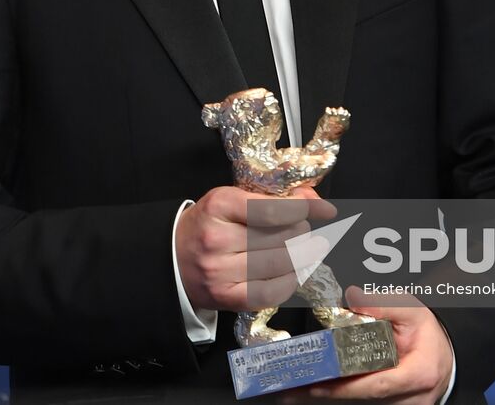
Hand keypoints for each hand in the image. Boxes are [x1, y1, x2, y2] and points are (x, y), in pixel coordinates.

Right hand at [176, 185, 335, 311]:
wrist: (173, 258)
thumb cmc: (208, 224)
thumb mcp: (233, 199)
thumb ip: (273, 197)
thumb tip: (316, 203)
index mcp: (218, 205)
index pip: (273, 209)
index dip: (304, 210)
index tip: (321, 210)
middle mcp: (217, 238)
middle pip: (280, 237)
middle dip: (303, 232)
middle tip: (305, 230)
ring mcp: (220, 271)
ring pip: (279, 264)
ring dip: (302, 256)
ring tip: (307, 249)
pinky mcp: (225, 296)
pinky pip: (270, 293)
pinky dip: (290, 282)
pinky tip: (294, 272)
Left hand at [283, 286, 451, 402]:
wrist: (442, 357)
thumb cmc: (427, 335)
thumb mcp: (413, 311)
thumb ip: (384, 304)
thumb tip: (353, 297)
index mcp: (419, 374)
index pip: (378, 384)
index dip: (346, 386)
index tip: (318, 385)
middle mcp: (410, 399)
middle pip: (363, 397)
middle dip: (326, 393)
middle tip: (291, 390)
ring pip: (360, 403)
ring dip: (327, 397)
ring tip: (291, 392)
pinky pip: (361, 402)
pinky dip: (337, 396)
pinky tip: (309, 392)